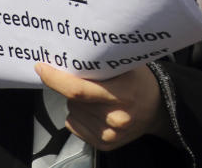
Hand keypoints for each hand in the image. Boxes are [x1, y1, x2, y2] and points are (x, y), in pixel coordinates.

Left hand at [35, 63, 167, 150]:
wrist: (159, 108)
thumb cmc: (141, 82)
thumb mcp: (128, 66)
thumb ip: (102, 63)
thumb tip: (70, 56)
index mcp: (123, 94)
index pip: (79, 89)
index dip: (56, 79)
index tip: (42, 68)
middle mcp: (116, 117)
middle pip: (74, 100)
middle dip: (73, 88)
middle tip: (91, 82)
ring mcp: (109, 134)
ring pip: (72, 112)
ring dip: (78, 103)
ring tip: (99, 98)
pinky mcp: (104, 144)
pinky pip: (74, 125)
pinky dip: (80, 116)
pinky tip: (97, 111)